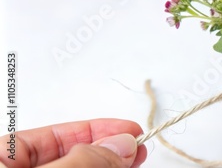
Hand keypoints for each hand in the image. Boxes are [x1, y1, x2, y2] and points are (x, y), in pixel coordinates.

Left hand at [0, 118, 146, 167]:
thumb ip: (80, 162)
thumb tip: (119, 145)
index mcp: (3, 158)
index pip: (58, 134)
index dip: (99, 129)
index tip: (130, 130)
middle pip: (74, 153)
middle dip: (110, 148)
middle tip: (136, 148)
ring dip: (112, 165)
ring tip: (134, 162)